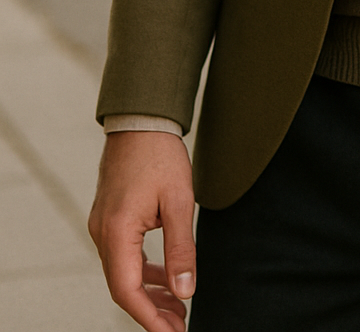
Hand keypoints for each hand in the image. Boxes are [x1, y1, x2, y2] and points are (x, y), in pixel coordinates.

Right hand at [89, 130, 195, 330]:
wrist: (141, 120)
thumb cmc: (160, 156)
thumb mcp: (179, 202)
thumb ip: (181, 249)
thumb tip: (185, 291)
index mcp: (116, 231)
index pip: (127, 290)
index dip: (149, 318)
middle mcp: (102, 233)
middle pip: (123, 287)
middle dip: (152, 311)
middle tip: (180, 326)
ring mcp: (103, 226)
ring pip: (124, 273)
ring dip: (149, 293)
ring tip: (178, 309)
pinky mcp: (110, 219)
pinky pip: (124, 256)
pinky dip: (144, 272)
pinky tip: (165, 280)